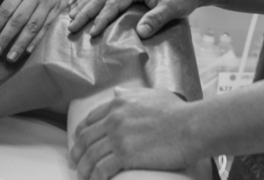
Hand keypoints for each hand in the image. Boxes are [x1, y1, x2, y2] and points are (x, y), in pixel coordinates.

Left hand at [0, 0, 66, 62]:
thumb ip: (12, 2)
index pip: (6, 9)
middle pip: (18, 20)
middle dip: (6, 37)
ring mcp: (49, 3)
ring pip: (33, 26)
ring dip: (20, 43)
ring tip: (11, 56)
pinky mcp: (59, 9)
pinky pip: (46, 28)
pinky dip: (36, 40)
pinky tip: (28, 50)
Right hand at [69, 0, 205, 38]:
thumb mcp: (173, 8)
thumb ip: (156, 19)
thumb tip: (140, 33)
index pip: (113, 2)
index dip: (101, 18)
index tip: (92, 33)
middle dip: (85, 12)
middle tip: (71, 27)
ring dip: (85, 5)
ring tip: (70, 17)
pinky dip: (92, 0)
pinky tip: (85, 7)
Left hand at [71, 87, 195, 179]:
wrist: (190, 126)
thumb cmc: (176, 111)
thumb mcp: (150, 94)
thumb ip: (130, 94)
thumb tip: (117, 92)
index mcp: (118, 103)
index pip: (90, 119)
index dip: (80, 133)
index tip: (77, 143)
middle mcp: (114, 118)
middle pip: (86, 139)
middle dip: (76, 153)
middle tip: (73, 164)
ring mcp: (118, 137)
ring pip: (91, 156)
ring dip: (83, 169)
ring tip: (82, 176)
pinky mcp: (125, 155)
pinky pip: (102, 169)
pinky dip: (96, 177)